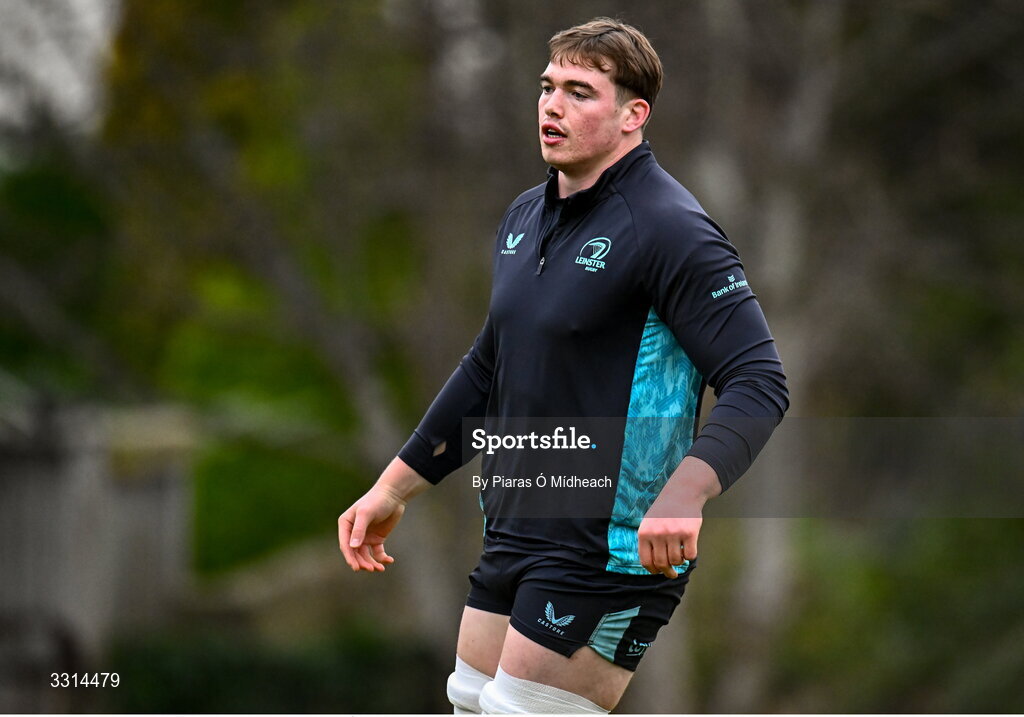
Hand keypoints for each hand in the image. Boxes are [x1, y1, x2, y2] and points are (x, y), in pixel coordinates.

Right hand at [337, 457, 429, 572]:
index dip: (350, 557)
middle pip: (355, 553)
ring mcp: (365, 536)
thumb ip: (359, 530)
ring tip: (380, 568)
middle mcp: (353, 532)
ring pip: (365, 555)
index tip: (356, 568)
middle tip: (371, 569)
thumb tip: (353, 547)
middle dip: (362, 562)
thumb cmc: (377, 500)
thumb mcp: (366, 513)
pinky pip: (377, 553)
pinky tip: (389, 560)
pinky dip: (382, 559)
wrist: (394, 494)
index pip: (345, 544)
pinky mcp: (377, 539)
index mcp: (346, 524)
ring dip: (371, 563)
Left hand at [637, 515, 701, 578]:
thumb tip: (652, 566)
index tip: (658, 572)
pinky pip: (690, 555)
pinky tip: (688, 549)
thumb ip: (648, 542)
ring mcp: (673, 533)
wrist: (681, 493)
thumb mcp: (648, 523)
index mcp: (644, 533)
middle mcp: (657, 534)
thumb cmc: (664, 511)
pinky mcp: (689, 533)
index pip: (646, 561)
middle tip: (672, 574)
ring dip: (679, 562)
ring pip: (676, 560)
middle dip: (668, 572)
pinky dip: (690, 556)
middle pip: (662, 563)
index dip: (653, 570)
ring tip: (680, 555)